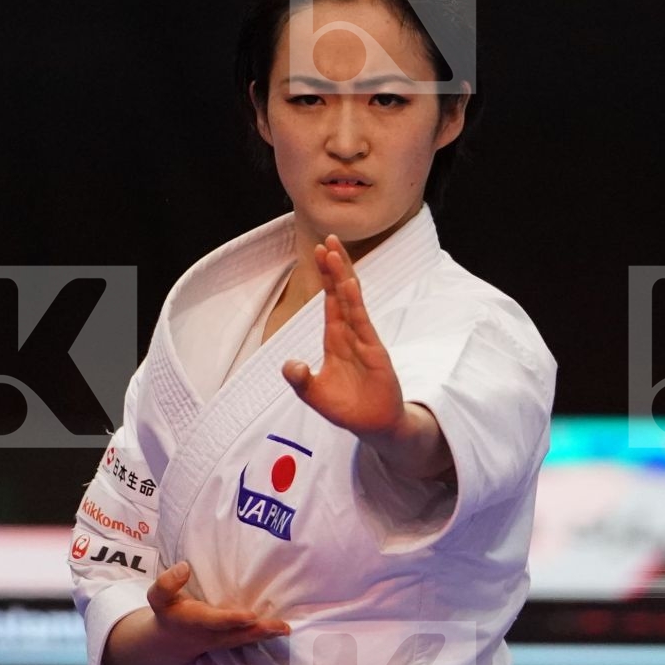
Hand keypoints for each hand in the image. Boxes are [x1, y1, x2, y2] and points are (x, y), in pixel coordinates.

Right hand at [101, 561, 289, 664]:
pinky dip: (264, 636)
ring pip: (246, 640)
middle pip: (237, 634)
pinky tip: (282, 629)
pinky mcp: (229, 642)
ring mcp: (222, 641)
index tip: (249, 614)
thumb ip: (166, 583)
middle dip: (259, 631)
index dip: (231, 619)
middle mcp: (211, 634)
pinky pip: (248, 640)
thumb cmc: (168, 613)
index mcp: (194, 621)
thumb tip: (184, 567)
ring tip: (286, 628)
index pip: (214, 621)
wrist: (167, 643)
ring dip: (266, 635)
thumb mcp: (157, 598)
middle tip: (281, 626)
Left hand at [281, 234, 407, 441]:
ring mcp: (364, 340)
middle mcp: (351, 334)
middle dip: (335, 267)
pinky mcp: (375, 352)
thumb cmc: (348, 408)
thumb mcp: (314, 395)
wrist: (374, 426)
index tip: (319, 251)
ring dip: (343, 277)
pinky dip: (355, 304)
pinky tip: (348, 286)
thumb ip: (299, 379)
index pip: (330, 300)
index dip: (325, 276)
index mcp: (336, 339)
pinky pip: (363, 323)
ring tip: (336, 253)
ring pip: (352, 302)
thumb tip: (289, 364)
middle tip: (328, 239)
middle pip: (342, 293)